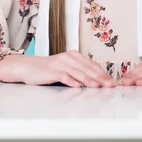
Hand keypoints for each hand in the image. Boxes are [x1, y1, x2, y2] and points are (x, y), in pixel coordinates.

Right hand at [0, 50, 116, 87]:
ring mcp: (60, 63)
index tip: (112, 82)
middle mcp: (68, 57)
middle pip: (87, 68)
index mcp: (74, 55)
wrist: (29, 67)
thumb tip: (97, 80)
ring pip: (77, 72)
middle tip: (110, 85)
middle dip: (100, 77)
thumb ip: (79, 71)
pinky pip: (63, 76)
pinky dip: (71, 81)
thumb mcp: (67, 67)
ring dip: (88, 79)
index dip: (103, 73)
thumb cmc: (49, 69)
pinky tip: (78, 86)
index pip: (92, 65)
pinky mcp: (51, 71)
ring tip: (98, 86)